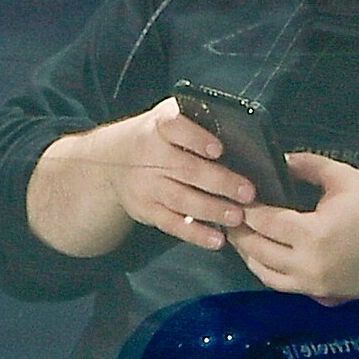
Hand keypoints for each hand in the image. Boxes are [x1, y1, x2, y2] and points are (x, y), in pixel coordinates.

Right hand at [39, 96, 255, 253]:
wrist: (111, 161)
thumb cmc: (158, 138)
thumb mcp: (171, 119)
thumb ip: (199, 122)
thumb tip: (242, 133)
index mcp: (160, 126)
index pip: (175, 127)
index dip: (196, 139)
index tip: (218, 149)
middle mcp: (149, 155)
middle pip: (186, 169)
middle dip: (219, 182)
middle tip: (247, 193)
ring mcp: (146, 185)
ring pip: (181, 199)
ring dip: (211, 210)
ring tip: (237, 216)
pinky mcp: (146, 210)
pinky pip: (172, 224)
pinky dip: (196, 234)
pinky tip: (217, 240)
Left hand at [232, 152, 358, 301]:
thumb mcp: (342, 177)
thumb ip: (304, 165)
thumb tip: (276, 160)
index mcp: (311, 233)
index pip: (261, 220)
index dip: (244, 207)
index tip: (235, 195)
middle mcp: (308, 264)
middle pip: (256, 248)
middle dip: (239, 230)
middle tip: (229, 213)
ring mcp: (314, 284)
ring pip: (264, 273)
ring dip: (248, 254)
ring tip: (242, 235)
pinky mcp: (322, 294)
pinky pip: (282, 285)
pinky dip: (267, 270)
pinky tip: (263, 256)